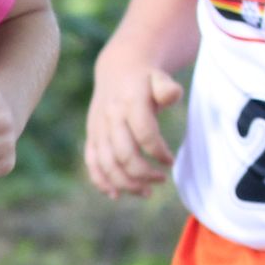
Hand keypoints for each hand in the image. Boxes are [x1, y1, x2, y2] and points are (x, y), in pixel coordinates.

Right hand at [84, 61, 183, 198]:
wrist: (118, 70)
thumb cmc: (146, 79)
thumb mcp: (159, 77)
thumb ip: (167, 87)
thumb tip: (172, 95)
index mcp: (130, 102)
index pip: (144, 135)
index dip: (159, 153)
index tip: (170, 161)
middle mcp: (111, 117)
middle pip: (124, 155)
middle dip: (144, 174)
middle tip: (161, 180)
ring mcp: (98, 128)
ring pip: (108, 164)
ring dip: (126, 183)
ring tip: (146, 192)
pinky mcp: (92, 136)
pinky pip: (92, 163)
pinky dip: (101, 182)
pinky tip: (116, 194)